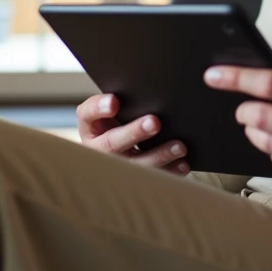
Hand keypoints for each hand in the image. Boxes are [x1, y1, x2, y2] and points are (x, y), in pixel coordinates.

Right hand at [75, 93, 189, 175]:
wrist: (118, 150)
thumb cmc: (118, 123)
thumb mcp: (113, 112)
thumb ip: (123, 102)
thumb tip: (148, 89)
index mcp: (91, 126)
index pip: (88, 114)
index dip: (99, 108)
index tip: (114, 102)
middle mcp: (98, 150)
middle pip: (112, 143)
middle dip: (133, 132)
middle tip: (154, 122)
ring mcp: (116, 169)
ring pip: (134, 165)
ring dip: (158, 155)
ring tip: (179, 146)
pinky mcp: (135, 181)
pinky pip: (152, 179)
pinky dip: (170, 171)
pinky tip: (183, 163)